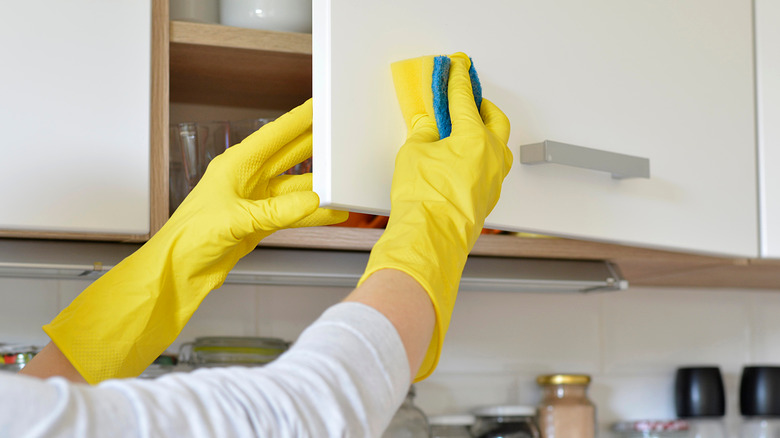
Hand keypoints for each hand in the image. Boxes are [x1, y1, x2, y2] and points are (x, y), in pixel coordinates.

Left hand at [169, 98, 346, 270]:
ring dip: (319, 187)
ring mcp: (255, 199)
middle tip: (337, 132)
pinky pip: (293, 212)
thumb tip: (313, 201)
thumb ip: (277, 212)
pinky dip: (313, 214)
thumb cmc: (190, 237)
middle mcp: (247, 178)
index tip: (318, 106)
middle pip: (289, 155)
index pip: (273, 136)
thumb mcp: (236, 220)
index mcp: (234, 165)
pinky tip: (331, 212)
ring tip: (343, 184)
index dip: (298, 120)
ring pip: (296, 186)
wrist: (180, 268)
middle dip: (314, 143)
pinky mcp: (261, 220)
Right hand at [359, 52, 511, 380]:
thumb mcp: (414, 153)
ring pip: (498, 146)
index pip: (465, 100)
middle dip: (482, 106)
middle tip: (467, 99)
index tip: (456, 69)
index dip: (457, 81)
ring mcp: (493, 180)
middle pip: (495, 119)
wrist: (429, 239)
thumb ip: (424, 134)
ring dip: (486, 132)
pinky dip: (482, 156)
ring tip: (467, 129)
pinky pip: (492, 168)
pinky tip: (466, 159)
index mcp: (475, 138)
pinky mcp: (487, 198)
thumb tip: (429, 127)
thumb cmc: (424, 200)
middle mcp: (491, 157)